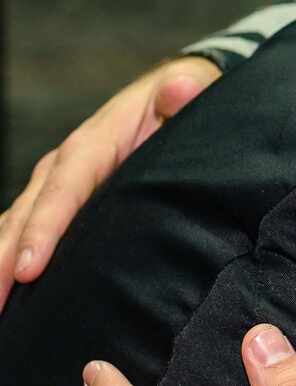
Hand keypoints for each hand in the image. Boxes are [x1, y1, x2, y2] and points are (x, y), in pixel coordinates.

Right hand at [0, 56, 219, 309]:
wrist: (172, 92)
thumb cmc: (182, 99)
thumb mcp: (188, 91)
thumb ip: (183, 95)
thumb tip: (179, 89)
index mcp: (94, 142)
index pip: (64, 189)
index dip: (44, 228)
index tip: (28, 268)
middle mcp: (64, 164)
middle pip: (27, 214)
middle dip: (5, 259)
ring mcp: (55, 182)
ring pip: (15, 225)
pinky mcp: (57, 198)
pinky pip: (23, 228)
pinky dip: (7, 257)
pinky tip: (2, 295)